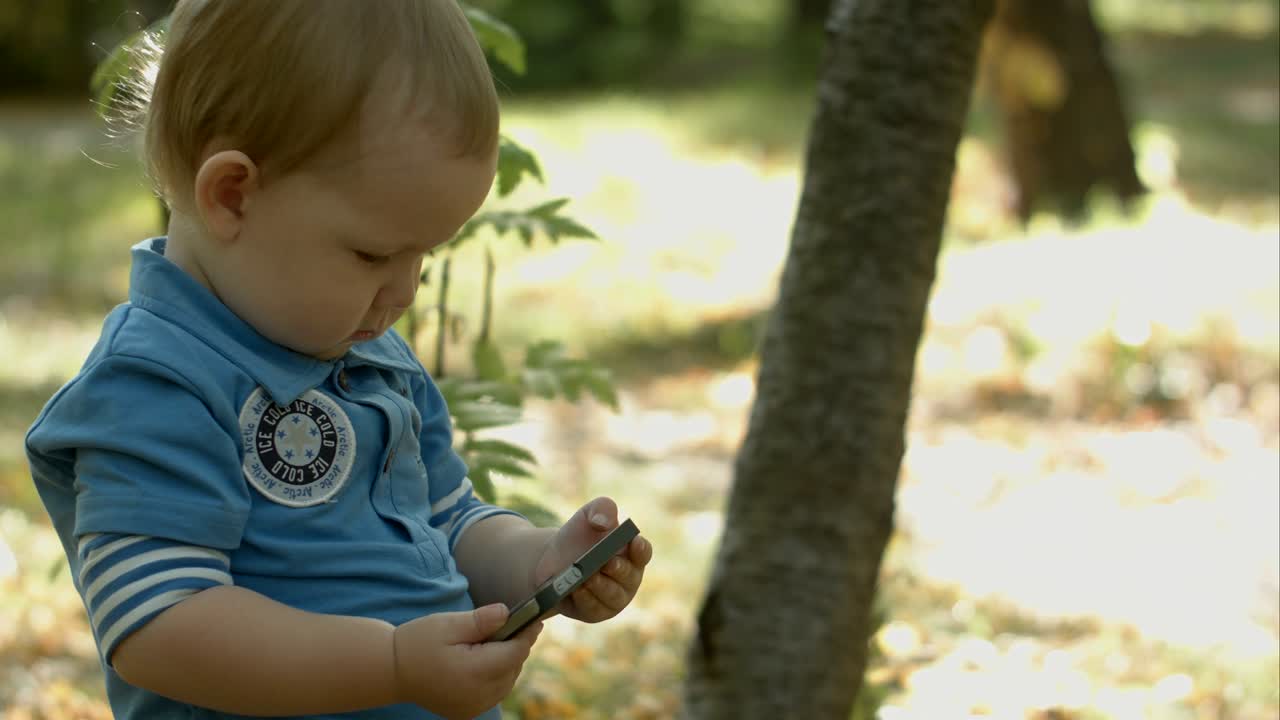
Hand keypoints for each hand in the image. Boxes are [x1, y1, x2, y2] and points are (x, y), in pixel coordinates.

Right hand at [391, 604, 541, 719]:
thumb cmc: (418, 642)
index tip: (535, 617)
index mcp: (474, 672)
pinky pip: (494, 693)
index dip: (527, 634)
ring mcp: (473, 707)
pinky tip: (487, 661)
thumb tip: (507, 613)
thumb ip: (480, 620)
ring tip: (500, 641)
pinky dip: (497, 676)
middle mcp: (478, 695)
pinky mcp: (467, 712)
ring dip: (508, 662)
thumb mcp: (448, 624)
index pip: (515, 652)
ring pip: (507, 682)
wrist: (390, 670)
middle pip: (513, 667)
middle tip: (515, 625)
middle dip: (517, 646)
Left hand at [533, 497, 652, 623]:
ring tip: (587, 577)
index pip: (643, 553)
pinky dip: (585, 599)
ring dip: (600, 586)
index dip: (641, 549)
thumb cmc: (579, 536)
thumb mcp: (588, 515)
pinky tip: (575, 589)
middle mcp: (628, 578)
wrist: (552, 560)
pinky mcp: (596, 612)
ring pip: (612, 594)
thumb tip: (604, 523)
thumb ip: (602, 509)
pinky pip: (594, 608)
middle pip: (628, 576)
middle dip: (618, 569)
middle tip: (607, 562)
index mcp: (632, 553)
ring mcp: (614, 597)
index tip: (634, 542)